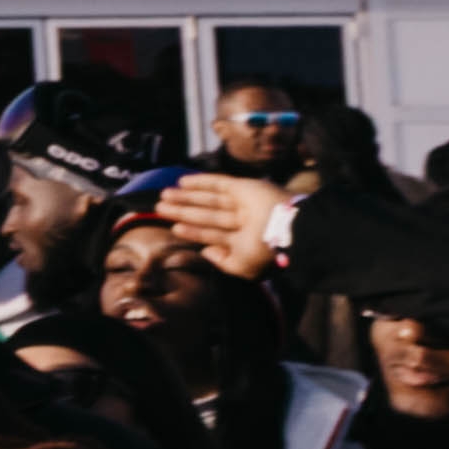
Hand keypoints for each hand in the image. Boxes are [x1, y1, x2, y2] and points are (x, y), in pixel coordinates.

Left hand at [155, 166, 310, 277]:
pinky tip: (182, 182)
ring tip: (164, 195)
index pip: (212, 234)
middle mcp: (241, 220)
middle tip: (158, 208)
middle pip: (205, 214)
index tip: (173, 228)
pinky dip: (201, 181)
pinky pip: (218, 182)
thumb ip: (223, 261)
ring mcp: (242, 202)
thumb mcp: (244, 267)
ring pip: (208, 199)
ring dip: (186, 197)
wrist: (290, 231)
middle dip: (182, 211)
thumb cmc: (266, 252)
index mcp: (242, 239)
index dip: (192, 231)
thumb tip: (205, 252)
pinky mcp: (244, 187)